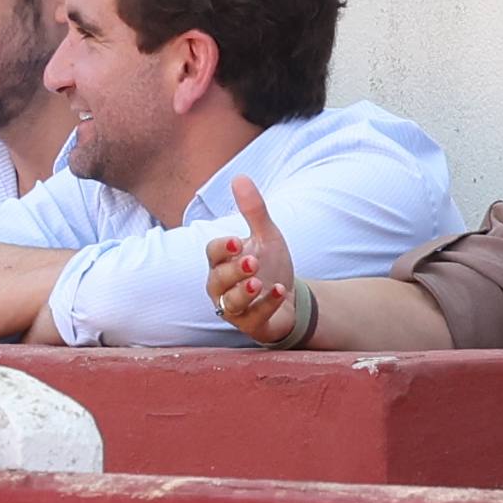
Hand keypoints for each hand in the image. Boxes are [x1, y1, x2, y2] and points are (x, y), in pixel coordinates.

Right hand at [203, 175, 298, 344]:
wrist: (289, 298)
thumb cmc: (270, 266)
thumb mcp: (266, 236)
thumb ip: (253, 211)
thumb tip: (240, 177)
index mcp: (222, 262)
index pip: (212, 253)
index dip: (222, 248)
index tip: (237, 241)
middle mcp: (222, 286)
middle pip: (217, 279)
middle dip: (233, 271)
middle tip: (253, 262)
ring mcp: (235, 308)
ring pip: (230, 303)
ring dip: (244, 293)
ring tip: (259, 282)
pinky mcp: (251, 325)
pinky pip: (253, 318)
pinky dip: (266, 305)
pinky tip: (280, 291)